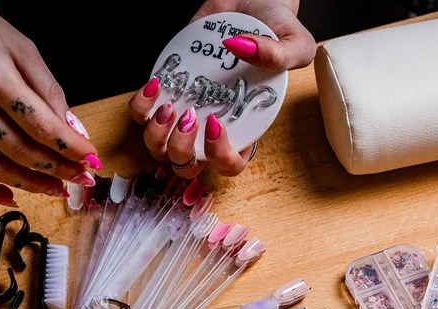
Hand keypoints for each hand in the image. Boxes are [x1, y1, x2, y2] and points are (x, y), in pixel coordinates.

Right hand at [0, 0, 99, 204]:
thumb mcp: (20, 47)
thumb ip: (49, 91)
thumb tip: (73, 131)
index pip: (41, 126)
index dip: (71, 149)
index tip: (91, 159)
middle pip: (21, 152)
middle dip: (58, 170)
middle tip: (81, 177)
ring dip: (30, 185)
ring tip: (56, 188)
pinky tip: (9, 196)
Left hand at [128, 0, 314, 178]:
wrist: (252, 4)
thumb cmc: (276, 31)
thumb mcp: (295, 44)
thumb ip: (278, 56)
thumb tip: (240, 49)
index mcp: (244, 129)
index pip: (228, 164)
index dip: (218, 155)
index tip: (214, 123)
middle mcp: (211, 127)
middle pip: (187, 163)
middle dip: (181, 148)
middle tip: (189, 115)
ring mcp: (186, 110)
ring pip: (159, 147)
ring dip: (157, 135)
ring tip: (168, 106)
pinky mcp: (166, 91)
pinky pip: (141, 114)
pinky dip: (141, 106)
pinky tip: (155, 86)